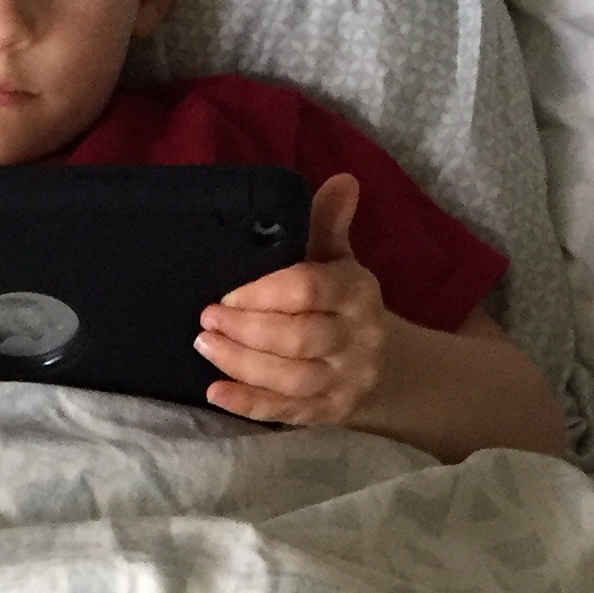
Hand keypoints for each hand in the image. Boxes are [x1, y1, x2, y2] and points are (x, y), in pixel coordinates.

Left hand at [194, 173, 384, 426]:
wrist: (388, 365)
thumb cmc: (343, 303)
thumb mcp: (338, 260)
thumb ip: (327, 223)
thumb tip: (342, 180)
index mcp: (357, 292)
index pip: (309, 289)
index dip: (263, 293)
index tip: (227, 293)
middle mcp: (358, 338)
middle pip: (298, 338)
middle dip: (246, 330)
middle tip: (207, 319)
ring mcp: (346, 380)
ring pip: (291, 378)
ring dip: (242, 364)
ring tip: (205, 346)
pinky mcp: (330, 412)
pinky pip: (288, 412)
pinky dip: (249, 404)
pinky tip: (216, 393)